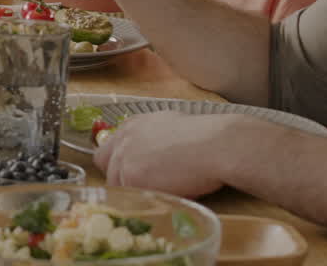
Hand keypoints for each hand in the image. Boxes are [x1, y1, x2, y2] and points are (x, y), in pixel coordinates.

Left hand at [94, 112, 234, 197]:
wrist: (217, 145)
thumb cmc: (205, 137)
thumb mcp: (170, 127)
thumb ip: (151, 139)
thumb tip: (151, 154)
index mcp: (132, 126)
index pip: (108, 151)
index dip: (119, 165)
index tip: (133, 175)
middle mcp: (123, 139)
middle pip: (108, 169)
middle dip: (124, 181)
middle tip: (149, 188)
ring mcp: (124, 158)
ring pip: (119, 186)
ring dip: (137, 192)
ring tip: (166, 191)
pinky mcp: (132, 176)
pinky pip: (132, 197)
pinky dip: (147, 200)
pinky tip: (169, 195)